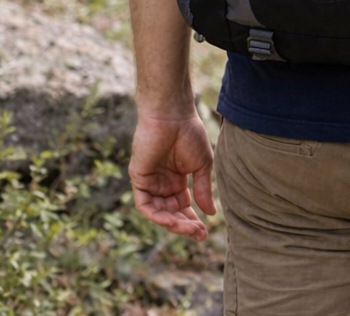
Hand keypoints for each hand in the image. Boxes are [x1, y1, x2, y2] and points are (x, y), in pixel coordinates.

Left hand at [128, 113, 215, 240]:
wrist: (173, 115)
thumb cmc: (190, 134)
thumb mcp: (202, 165)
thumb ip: (203, 189)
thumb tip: (211, 213)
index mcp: (177, 180)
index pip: (182, 207)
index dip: (192, 221)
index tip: (205, 232)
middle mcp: (162, 184)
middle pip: (171, 213)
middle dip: (184, 226)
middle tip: (199, 234)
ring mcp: (150, 182)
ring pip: (158, 212)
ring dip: (173, 223)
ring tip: (190, 228)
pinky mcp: (139, 178)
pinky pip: (145, 205)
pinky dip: (157, 215)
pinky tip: (172, 219)